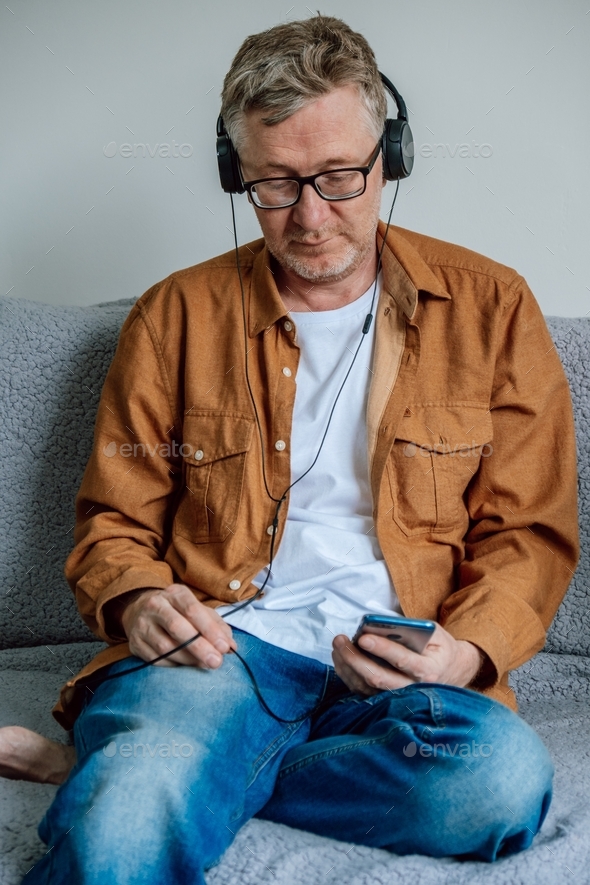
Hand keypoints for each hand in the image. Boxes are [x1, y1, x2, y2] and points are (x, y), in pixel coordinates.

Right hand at [120, 583, 236, 668]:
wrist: (140, 611)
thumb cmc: (178, 612)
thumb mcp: (198, 610)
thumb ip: (217, 625)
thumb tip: (230, 646)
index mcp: (175, 594)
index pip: (193, 610)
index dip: (210, 630)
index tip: (224, 647)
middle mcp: (156, 606)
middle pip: (177, 628)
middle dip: (199, 647)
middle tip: (216, 662)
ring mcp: (142, 624)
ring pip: (166, 647)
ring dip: (188, 659)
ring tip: (203, 665)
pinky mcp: (135, 643)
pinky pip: (156, 659)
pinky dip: (174, 665)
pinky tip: (186, 666)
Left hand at [332, 623, 482, 696]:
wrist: (450, 670)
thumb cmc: (438, 647)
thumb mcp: (434, 632)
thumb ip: (412, 628)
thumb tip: (381, 626)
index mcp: (429, 670)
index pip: (403, 661)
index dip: (382, 649)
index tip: (363, 637)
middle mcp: (414, 689)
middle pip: (379, 678)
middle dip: (355, 659)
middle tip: (340, 640)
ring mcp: (399, 698)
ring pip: (367, 687)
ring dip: (347, 666)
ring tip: (337, 645)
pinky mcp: (386, 700)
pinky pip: (362, 691)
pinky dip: (348, 675)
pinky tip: (340, 658)